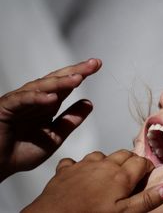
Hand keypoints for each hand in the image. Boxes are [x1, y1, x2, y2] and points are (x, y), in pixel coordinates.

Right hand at [0, 58, 101, 180]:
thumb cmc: (20, 152)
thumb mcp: (54, 136)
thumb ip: (70, 120)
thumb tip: (89, 103)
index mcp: (47, 104)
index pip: (67, 85)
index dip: (81, 74)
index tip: (98, 65)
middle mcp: (35, 99)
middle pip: (57, 80)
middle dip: (75, 71)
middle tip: (94, 64)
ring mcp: (19, 102)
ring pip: (41, 87)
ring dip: (59, 82)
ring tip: (78, 78)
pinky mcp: (5, 108)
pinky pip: (22, 100)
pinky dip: (37, 98)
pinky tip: (52, 97)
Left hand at [22, 150, 162, 212]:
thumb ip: (146, 200)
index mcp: (120, 176)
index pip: (141, 162)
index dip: (147, 167)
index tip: (148, 175)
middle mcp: (104, 165)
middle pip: (123, 154)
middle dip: (130, 161)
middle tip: (132, 174)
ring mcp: (84, 165)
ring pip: (101, 155)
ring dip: (107, 162)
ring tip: (108, 175)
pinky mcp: (66, 170)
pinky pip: (75, 161)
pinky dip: (80, 166)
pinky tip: (80, 176)